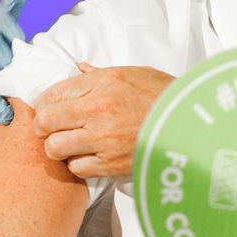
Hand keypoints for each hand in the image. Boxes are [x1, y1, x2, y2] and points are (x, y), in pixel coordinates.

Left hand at [31, 64, 173, 178]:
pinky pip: (76, 167)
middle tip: (52, 128)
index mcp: (103, 83)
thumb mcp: (135, 73)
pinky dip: (78, 164)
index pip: (54, 92)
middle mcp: (98, 109)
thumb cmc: (166, 97)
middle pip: (45, 120)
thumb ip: (100, 74)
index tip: (47, 107)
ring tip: (70, 144)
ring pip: (55, 147)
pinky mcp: (110, 164)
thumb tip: (79, 68)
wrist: (192, 125)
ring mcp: (102, 138)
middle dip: (44, 125)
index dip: (44, 102)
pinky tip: (89, 156)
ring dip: (58, 147)